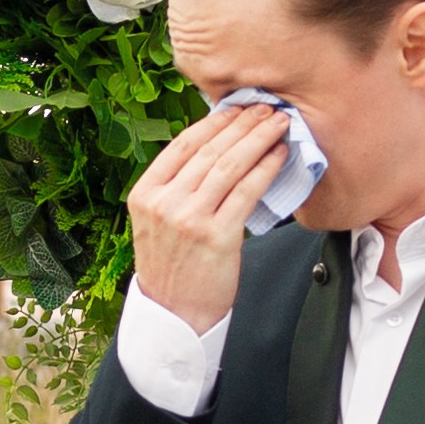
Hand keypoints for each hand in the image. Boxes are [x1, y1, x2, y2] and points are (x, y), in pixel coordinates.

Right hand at [126, 99, 302, 336]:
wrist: (174, 316)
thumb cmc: (173, 268)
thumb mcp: (158, 222)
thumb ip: (176, 188)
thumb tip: (216, 148)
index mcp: (145, 194)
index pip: (183, 145)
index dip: (214, 121)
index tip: (237, 108)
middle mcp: (164, 203)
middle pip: (210, 150)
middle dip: (243, 124)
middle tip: (267, 107)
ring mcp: (189, 219)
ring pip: (229, 166)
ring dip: (258, 139)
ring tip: (279, 124)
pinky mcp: (216, 236)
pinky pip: (246, 191)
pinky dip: (266, 169)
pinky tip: (279, 156)